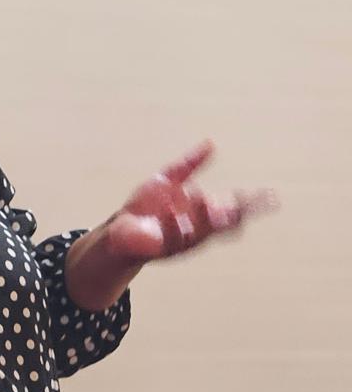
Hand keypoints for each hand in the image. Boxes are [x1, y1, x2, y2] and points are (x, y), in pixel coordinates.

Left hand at [103, 139, 278, 263]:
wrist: (120, 228)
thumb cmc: (146, 206)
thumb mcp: (167, 179)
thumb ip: (188, 164)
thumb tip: (210, 144)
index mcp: (202, 210)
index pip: (233, 206)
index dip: (252, 202)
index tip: (271, 196)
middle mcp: (198, 227)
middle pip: (225, 223)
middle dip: (236, 214)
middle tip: (245, 204)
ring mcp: (183, 239)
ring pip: (204, 231)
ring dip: (207, 218)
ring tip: (209, 203)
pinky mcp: (164, 247)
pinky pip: (176, 237)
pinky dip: (176, 226)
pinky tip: (174, 218)